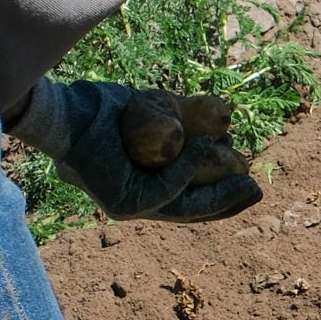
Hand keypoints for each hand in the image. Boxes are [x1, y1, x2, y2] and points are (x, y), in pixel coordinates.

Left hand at [6, 79, 262, 223]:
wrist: (63, 113)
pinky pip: (166, 188)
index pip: (186, 198)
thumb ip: (170, 128)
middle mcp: (134, 203)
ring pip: (183, 205)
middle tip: (258, 190)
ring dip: (218, 193)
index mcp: (139, 186)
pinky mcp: (122, 204)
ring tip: (245, 177)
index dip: (220, 194)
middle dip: (228, 201)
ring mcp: (127, 207)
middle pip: (191, 210)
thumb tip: (208, 126)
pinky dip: (190, 169)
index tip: (247, 182)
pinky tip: (210, 149)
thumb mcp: (143, 116)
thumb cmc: (96, 109)